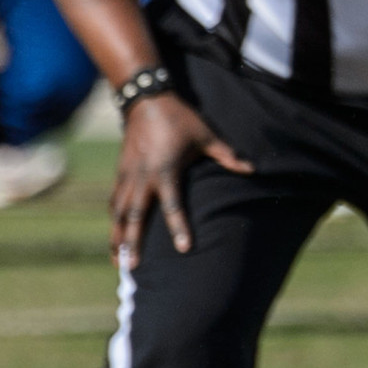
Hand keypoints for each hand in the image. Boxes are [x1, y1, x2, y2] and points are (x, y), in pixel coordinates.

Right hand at [112, 93, 252, 260]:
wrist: (145, 100)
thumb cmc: (180, 119)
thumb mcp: (206, 135)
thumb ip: (228, 155)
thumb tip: (252, 169)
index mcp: (166, 170)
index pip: (173, 205)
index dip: (179, 227)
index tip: (184, 248)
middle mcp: (143, 177)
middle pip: (135, 216)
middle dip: (132, 243)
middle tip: (133, 267)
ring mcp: (128, 175)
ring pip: (120, 212)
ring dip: (118, 236)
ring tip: (118, 261)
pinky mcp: (121, 172)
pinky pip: (115, 200)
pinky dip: (115, 219)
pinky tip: (116, 235)